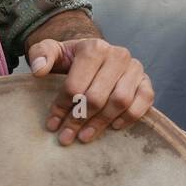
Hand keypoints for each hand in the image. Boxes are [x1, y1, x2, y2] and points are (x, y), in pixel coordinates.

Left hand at [27, 38, 154, 144]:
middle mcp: (118, 55)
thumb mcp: (52, 51)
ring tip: (85, 136)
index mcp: (93, 48)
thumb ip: (40, 54)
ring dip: (101, 123)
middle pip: (97, 96)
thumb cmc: (71, 58)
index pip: (76, 85)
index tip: (52, 124)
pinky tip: (114, 127)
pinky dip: (130, 116)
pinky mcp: (146, 81)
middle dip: (79, 120)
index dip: (62, 107)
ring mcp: (135, 68)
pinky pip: (144, 100)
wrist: (95, 56)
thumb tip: (39, 70)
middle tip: (67, 136)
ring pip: (120, 101)